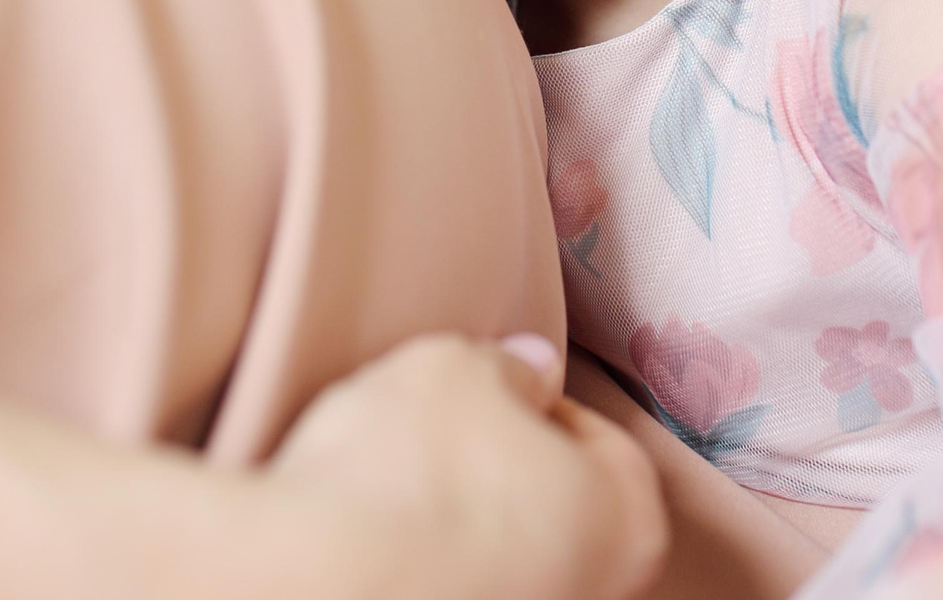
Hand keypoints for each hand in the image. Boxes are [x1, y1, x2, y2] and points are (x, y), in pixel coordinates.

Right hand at [262, 333, 668, 599]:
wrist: (311, 582)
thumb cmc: (410, 470)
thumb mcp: (461, 366)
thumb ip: (512, 365)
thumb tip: (533, 369)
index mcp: (630, 527)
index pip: (606, 445)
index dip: (542, 403)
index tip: (494, 388)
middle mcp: (600, 598)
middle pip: (563, 514)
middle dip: (510, 473)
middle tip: (449, 435)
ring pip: (510, 564)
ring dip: (469, 531)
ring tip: (401, 494)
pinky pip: (456, 589)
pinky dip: (429, 574)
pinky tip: (380, 549)